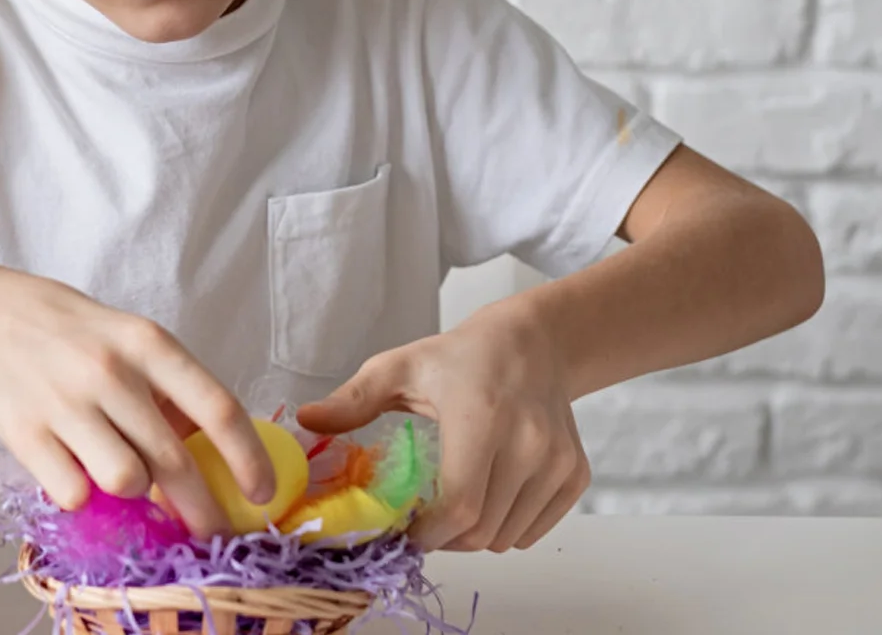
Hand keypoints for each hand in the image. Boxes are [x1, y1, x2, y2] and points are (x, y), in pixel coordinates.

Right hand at [0, 261, 273, 537]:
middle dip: (203, 509)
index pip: (216, 407)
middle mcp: (111, 371)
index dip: (247, 458)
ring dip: (135, 490)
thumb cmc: (69, 329)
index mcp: (147, 342)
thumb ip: (167, 388)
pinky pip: (75, 494)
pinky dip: (83, 495)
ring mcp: (67, 404)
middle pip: (176, 461)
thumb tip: (212, 454)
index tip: (261, 493)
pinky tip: (76, 470)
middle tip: (211, 529)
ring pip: (128, 482)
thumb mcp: (128, 336)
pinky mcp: (26, 436)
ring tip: (121, 471)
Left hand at [296, 297, 588, 553]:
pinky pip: (535, 531)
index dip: (430, 533)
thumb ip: (354, 399)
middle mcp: (528, 442)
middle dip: (447, 538)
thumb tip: (307, 421)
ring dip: (476, 535)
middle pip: (482, 530)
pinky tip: (489, 495)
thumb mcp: (401, 367)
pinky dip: (508, 528)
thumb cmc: (461, 356)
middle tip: (425, 520)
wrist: (533, 342)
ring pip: (509, 538)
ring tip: (456, 502)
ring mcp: (556, 461)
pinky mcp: (575, 475)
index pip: (461, 505)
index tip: (406, 532)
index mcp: (482, 415)